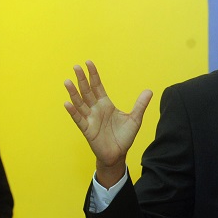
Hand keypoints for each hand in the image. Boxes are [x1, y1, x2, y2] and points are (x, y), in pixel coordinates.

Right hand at [64, 60, 152, 185]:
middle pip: (87, 91)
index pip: (98, 86)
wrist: (118, 154)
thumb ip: (140, 105)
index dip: (93, 75)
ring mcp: (90, 119)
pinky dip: (73, 111)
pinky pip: (79, 119)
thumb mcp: (135, 119)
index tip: (88, 63)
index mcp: (106, 104)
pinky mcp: (88, 130)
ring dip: (74, 92)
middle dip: (82, 79)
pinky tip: (67, 103)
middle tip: (76, 66)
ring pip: (80, 103)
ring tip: (68, 81)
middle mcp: (96, 109)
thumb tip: (149, 90)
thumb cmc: (124, 137)